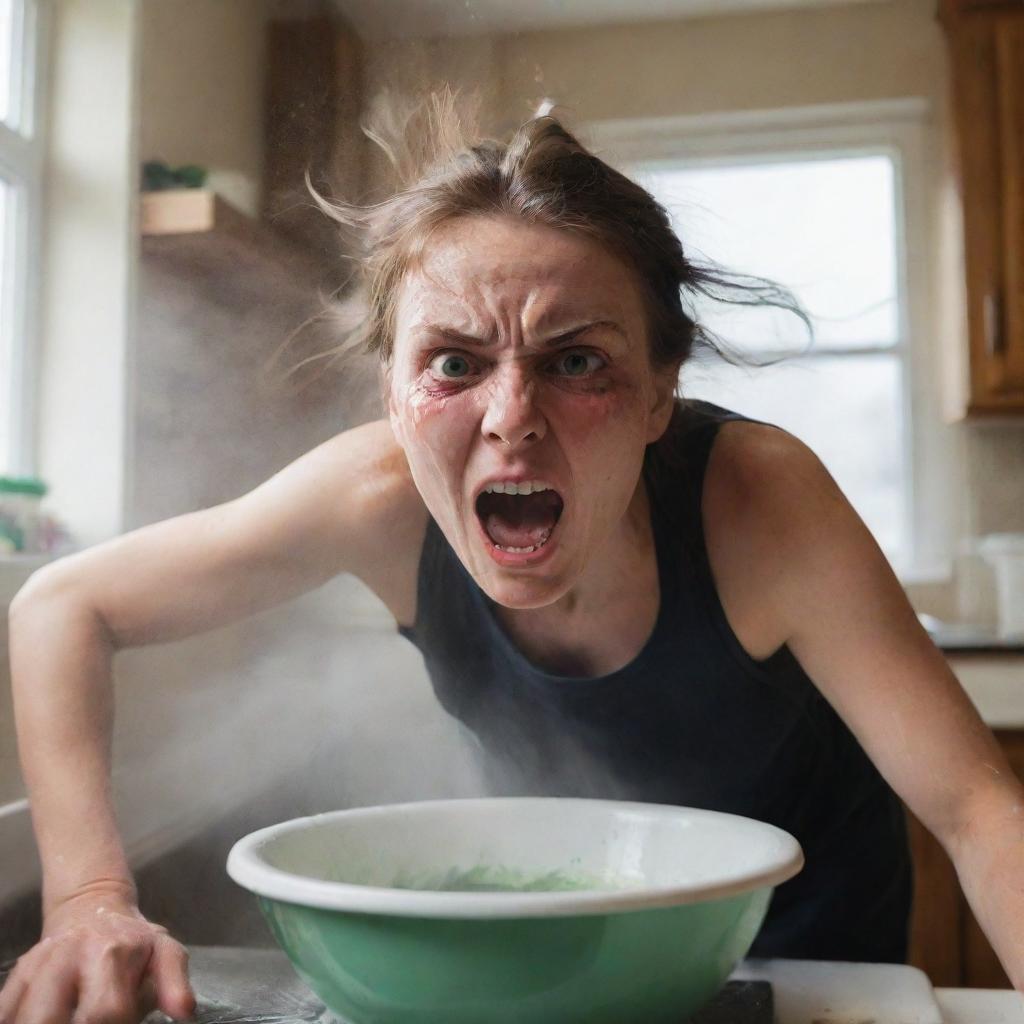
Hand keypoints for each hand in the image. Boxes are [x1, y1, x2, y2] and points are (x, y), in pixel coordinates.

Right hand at [0, 890, 194, 1023]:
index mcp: (111, 954)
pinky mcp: (19, 972)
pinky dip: (16, 1019)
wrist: (94, 907)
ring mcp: (39, 965)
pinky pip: (5, 1010)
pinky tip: (35, 1020)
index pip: (104, 1012)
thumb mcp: (165, 952)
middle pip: (47, 1019)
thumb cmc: (134, 940)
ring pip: (22, 1017)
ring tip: (66, 1021)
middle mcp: (69, 957)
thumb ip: (174, 983)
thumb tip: (184, 1012)